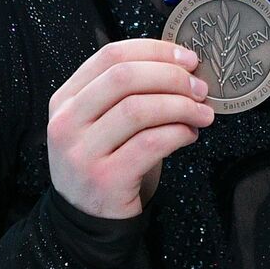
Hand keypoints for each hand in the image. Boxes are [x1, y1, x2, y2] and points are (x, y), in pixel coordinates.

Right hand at [47, 39, 214, 218]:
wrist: (88, 217)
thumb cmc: (107, 159)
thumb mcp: (102, 120)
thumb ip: (128, 91)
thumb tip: (183, 64)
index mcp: (67, 98)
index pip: (110, 56)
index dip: (155, 50)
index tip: (187, 58)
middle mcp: (67, 122)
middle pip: (124, 77)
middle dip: (171, 77)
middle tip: (200, 88)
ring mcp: (82, 152)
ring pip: (138, 109)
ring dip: (181, 106)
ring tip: (202, 113)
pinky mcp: (105, 179)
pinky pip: (150, 143)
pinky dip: (178, 134)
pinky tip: (189, 135)